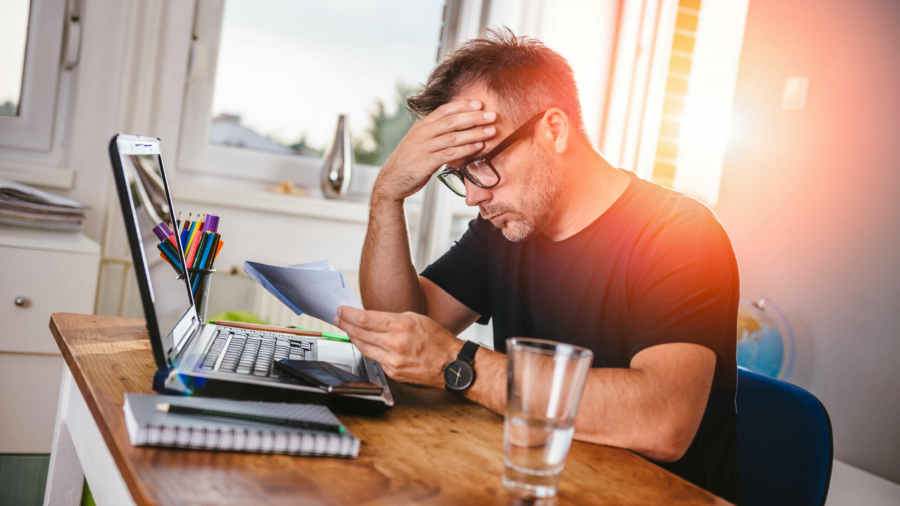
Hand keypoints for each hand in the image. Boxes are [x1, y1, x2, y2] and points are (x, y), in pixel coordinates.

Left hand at [333, 306, 461, 388]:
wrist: (451, 365)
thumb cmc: (437, 340)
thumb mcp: (416, 319)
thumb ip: (392, 319)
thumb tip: (371, 319)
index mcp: (401, 326)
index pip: (366, 319)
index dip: (349, 314)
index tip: (341, 311)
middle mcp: (395, 344)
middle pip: (360, 333)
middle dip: (345, 324)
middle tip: (337, 318)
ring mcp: (392, 361)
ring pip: (363, 347)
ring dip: (352, 337)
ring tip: (346, 329)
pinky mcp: (393, 373)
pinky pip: (375, 359)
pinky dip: (368, 350)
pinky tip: (364, 344)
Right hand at [372, 100, 497, 202]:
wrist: (391, 181)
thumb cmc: (410, 162)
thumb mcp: (420, 142)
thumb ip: (436, 135)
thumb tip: (459, 131)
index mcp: (421, 126)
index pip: (444, 110)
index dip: (462, 105)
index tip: (479, 104)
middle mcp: (422, 133)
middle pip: (452, 121)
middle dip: (474, 117)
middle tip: (491, 116)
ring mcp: (423, 147)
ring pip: (453, 136)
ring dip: (474, 133)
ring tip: (491, 131)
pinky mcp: (426, 162)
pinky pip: (450, 153)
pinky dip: (466, 149)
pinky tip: (478, 147)